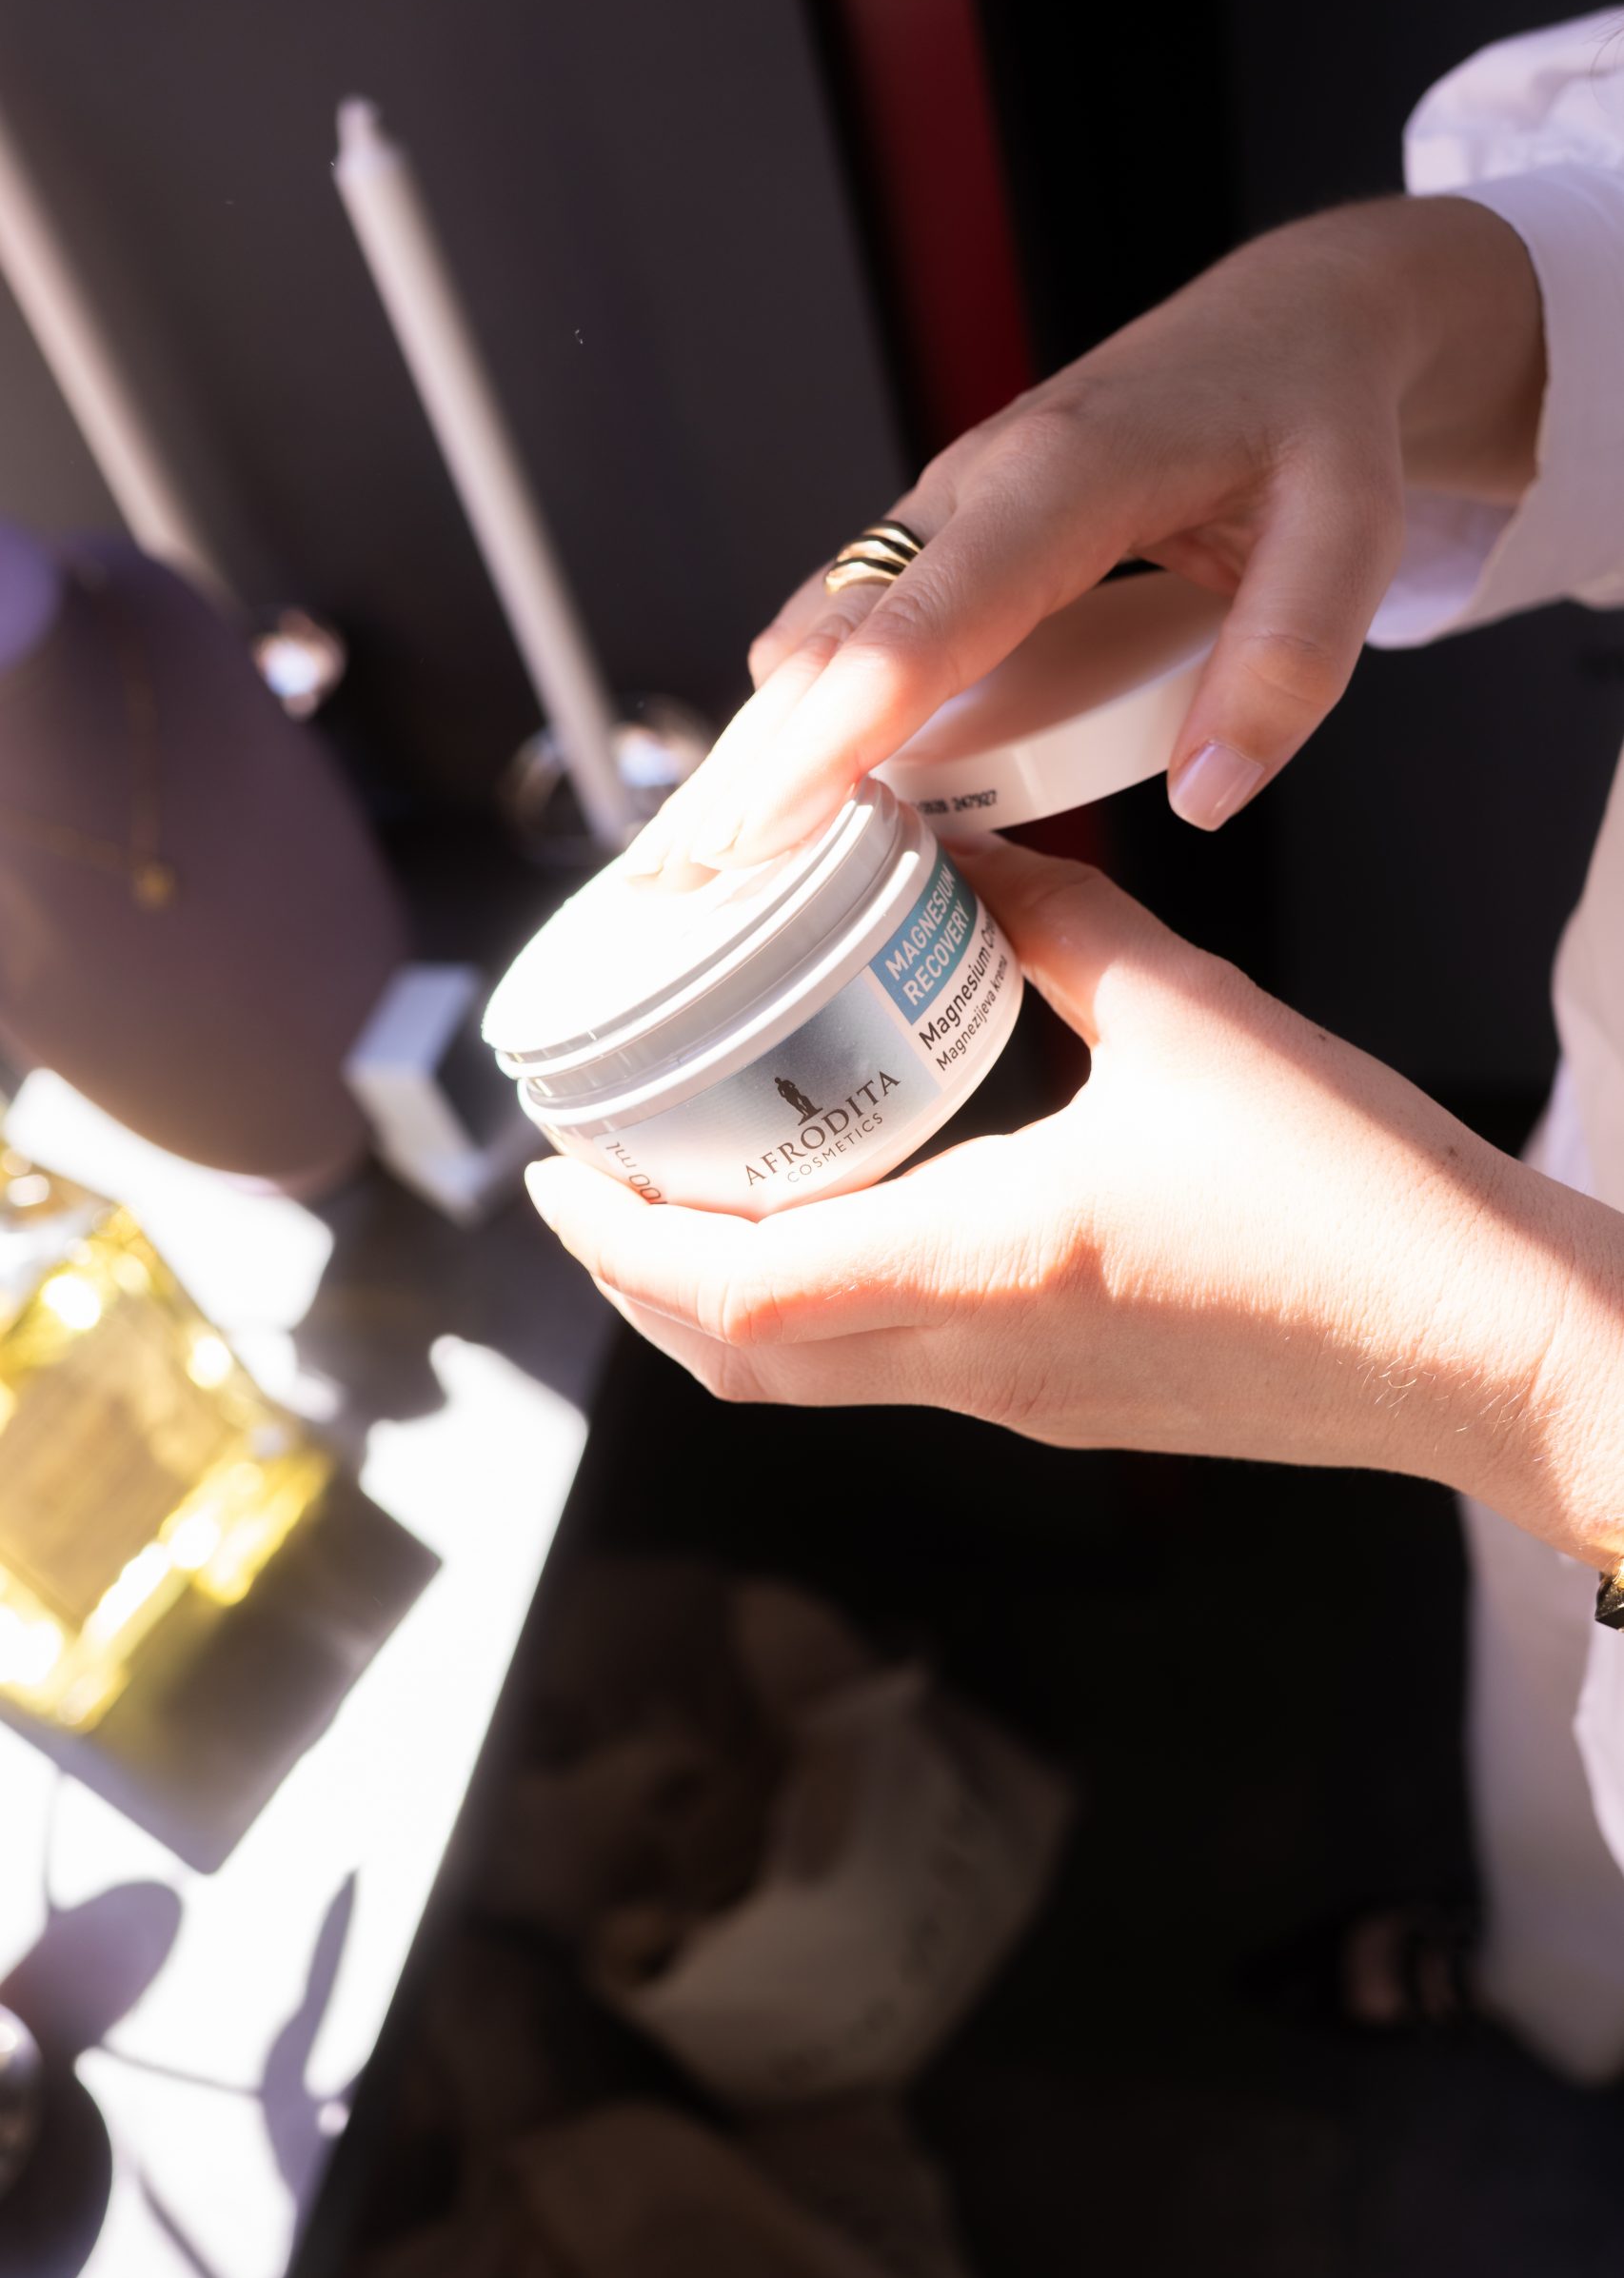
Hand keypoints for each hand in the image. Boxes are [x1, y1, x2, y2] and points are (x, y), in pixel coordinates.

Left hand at [532, 838, 1623, 1567]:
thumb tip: (964, 861)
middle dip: (638, 1278)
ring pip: (812, 1383)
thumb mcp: (1198, 1018)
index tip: (555, 1166)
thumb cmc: (1369, 1198)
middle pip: (741, 1360)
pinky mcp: (1076, 1415)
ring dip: (721, 1303)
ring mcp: (1028, 1407)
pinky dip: (822, 1312)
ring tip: (690, 1198)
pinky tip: (845, 1223)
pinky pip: (898, 1376)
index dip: (617, 1238)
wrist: (1493, 1351)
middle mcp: (989, 1360)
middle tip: (594, 1181)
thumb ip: (1060, 924)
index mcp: (999, 1260)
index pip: (741, 1286)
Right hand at [632, 197, 1543, 879]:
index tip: (768, 827)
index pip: (923, 625)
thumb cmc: (1316, 420)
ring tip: (710, 863)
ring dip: (763, 741)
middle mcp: (975, 487)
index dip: (839, 734)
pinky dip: (806, 712)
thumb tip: (1205, 798)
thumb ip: (1288, 666)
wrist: (1296, 325)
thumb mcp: (1353, 534)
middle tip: (687, 882)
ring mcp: (946, 510)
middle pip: (830, 640)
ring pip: (820, 634)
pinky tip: (786, 791)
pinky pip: (851, 630)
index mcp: (1064, 478)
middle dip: (753, 760)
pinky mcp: (943, 540)